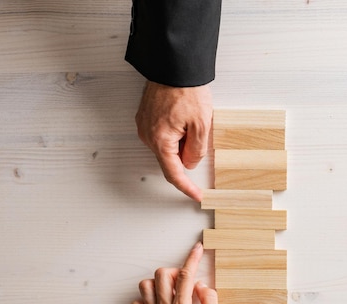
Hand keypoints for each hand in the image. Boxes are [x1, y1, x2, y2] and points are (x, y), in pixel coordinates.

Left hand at [131, 242, 218, 303]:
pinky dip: (146, 299)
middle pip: (161, 275)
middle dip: (175, 270)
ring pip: (145, 287)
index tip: (197, 249)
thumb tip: (201, 286)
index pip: (186, 276)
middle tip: (186, 278)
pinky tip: (159, 303)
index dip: (192, 258)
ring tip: (172, 289)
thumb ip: (209, 301)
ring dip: (159, 282)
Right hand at [135, 81, 212, 201]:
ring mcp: (144, 125)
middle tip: (199, 130)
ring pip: (167, 145)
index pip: (173, 173)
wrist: (173, 65)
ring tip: (191, 117)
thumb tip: (189, 163)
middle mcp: (147, 135)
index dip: (186, 187)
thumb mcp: (201, 124)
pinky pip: (163, 133)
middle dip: (187, 151)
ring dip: (182, 139)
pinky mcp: (145, 117)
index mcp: (160, 140)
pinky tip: (184, 115)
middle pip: (171, 157)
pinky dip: (176, 131)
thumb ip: (196, 150)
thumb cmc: (186, 90)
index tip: (196, 196)